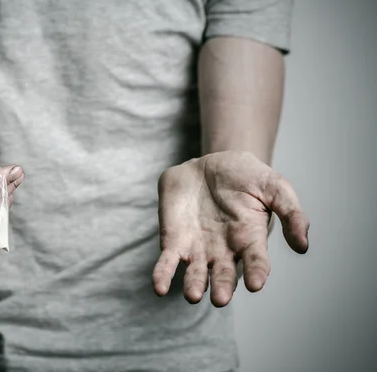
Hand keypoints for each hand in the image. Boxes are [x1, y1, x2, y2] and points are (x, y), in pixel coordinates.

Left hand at [152, 151, 308, 306]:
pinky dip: (162, 275)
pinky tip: (158, 287)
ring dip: (193, 285)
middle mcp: (224, 250)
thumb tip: (303, 245)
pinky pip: (167, 261)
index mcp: (250, 239)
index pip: (256, 261)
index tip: (256, 283)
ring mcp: (197, 248)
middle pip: (224, 275)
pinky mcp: (173, 240)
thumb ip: (291, 213)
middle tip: (220, 298)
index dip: (256, 272)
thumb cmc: (247, 176)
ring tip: (192, 295)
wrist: (211, 163)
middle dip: (222, 287)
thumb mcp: (275, 186)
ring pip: (195, 273)